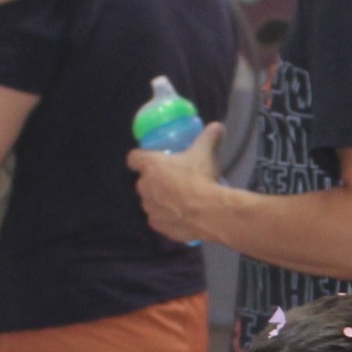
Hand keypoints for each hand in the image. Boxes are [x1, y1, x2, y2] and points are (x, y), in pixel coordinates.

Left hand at [127, 124, 224, 242]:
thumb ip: (209, 137)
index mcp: (151, 166)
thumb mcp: (205, 153)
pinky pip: (158, 219)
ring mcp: (150, 208)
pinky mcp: (158, 225)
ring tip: (180, 201)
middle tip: (175, 180)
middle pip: (144, 181)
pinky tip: (181, 216)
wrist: (209, 212)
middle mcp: (144, 187)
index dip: (141, 159)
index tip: (151, 160)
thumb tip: (217, 126)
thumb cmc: (201, 178)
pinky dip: (166, 218)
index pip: (133, 158)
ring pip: (150, 201)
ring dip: (160, 200)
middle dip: (155, 181)